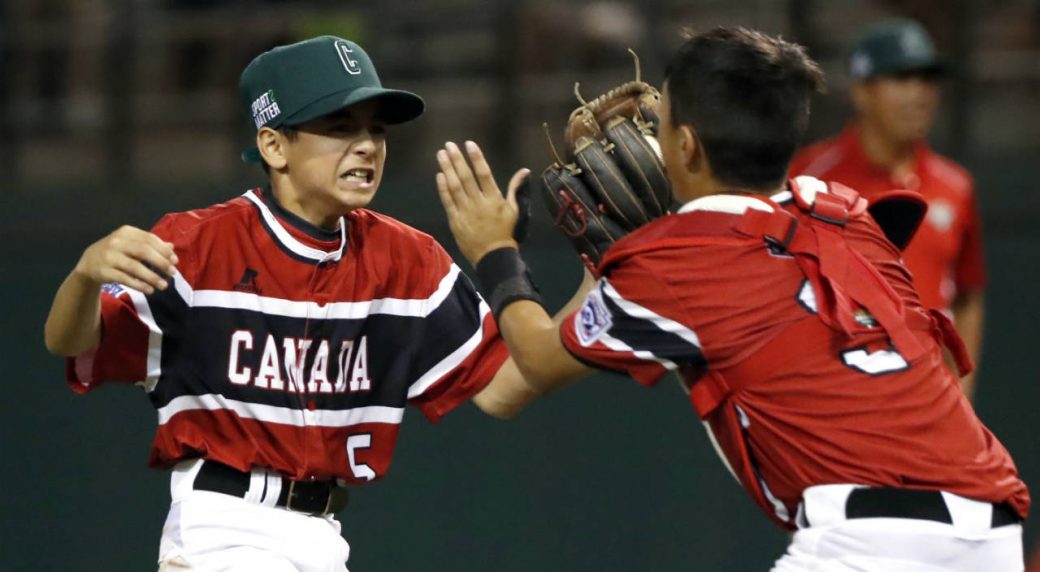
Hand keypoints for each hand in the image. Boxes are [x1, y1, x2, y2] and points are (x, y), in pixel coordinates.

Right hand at [74, 225, 178, 293]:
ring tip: (164, 285)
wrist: (89, 262)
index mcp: (126, 232)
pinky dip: (139, 285)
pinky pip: (125, 279)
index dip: (163, 250)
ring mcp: (109, 256)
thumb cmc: (117, 252)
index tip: (175, 261)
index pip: (149, 239)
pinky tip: (150, 290)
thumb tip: (171, 247)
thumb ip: (150, 244)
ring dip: (151, 277)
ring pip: (134, 267)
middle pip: (143, 251)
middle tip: (172, 272)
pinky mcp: (104, 271)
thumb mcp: (131, 243)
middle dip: (160, 262)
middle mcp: (117, 242)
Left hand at [435, 140, 529, 266]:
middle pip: (466, 177)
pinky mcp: (456, 221)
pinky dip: (443, 188)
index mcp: (494, 199)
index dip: (476, 158)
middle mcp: (479, 203)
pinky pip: (448, 202)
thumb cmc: (505, 231)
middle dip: (457, 159)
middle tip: (449, 145)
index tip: (469, 144)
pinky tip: (439, 175)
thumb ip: (515, 188)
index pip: (484, 174)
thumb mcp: (513, 209)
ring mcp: (466, 212)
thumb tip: (524, 171)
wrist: (493, 256)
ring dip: (447, 169)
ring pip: (455, 187)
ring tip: (441, 154)